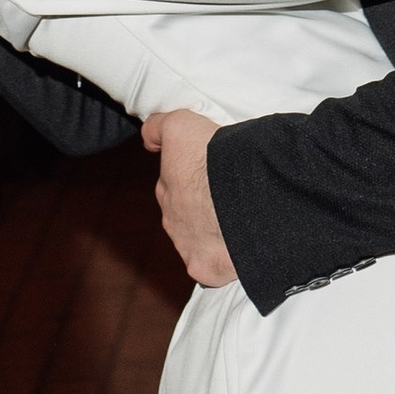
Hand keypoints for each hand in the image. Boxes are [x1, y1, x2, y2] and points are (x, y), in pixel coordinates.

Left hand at [144, 110, 236, 286]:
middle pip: (183, 214)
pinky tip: (237, 252)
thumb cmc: (217, 156)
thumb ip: (160, 129)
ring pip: (195, 241)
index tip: (212, 176)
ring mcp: (185, 245)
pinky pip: (209, 269)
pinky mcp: (203, 268)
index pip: (174, 183)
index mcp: (166, 185)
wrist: (245, 193)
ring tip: (239, 224)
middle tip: (229, 199)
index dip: (193, 178)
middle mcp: (171, 216)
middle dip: (200, 208)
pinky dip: (221, 263)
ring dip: (212, 234)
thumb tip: (148, 141)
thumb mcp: (183, 124)